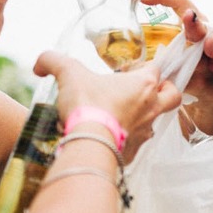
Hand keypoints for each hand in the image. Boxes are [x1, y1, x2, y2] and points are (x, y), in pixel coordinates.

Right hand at [33, 51, 179, 138]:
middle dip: (165, 90)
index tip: (129, 70)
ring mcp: (146, 131)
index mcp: (144, 84)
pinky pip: (139, 142)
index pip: (157, 69)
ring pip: (156, 120)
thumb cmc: (87, 106)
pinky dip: (129, 138)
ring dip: (144, 116)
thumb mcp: (68, 74)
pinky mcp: (136, 151)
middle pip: (172, 95)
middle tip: (146, 90)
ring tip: (122, 115)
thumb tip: (39, 64)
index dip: (145, 67)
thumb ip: (53, 61)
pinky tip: (112, 136)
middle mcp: (151, 107)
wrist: (89, 146)